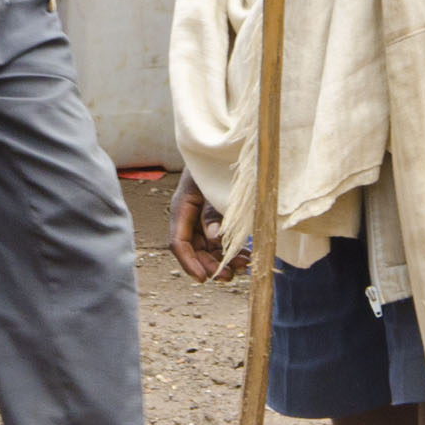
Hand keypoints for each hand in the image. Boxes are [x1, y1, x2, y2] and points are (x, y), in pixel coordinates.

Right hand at [168, 167, 247, 283]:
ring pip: (208, 247)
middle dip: (210, 265)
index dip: (189, 263)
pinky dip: (232, 249)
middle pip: (194, 249)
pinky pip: (219, 239)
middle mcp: (188, 215)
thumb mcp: (214, 185)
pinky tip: (246, 256)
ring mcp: (201, 217)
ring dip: (223, 259)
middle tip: (230, 277)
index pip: (178, 242)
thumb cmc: (217, 161)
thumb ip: (213, 212)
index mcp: (182, 206)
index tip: (203, 278)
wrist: (225, 145)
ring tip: (243, 267)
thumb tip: (214, 238)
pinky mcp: (214, 216)